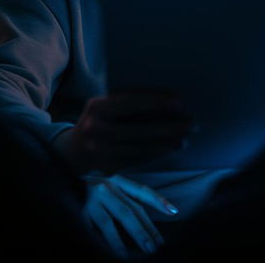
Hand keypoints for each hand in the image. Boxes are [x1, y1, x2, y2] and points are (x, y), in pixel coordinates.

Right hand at [54, 91, 192, 174]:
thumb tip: (166, 98)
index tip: (179, 101)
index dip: (156, 101)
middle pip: (139, 129)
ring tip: (185, 135)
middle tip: (191, 121)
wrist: (73, 149)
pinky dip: (158, 152)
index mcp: (97, 107)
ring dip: (167, 141)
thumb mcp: (104, 103)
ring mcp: (101, 151)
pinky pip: (139, 158)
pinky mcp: (108, 166)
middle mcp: (96, 130)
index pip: (130, 103)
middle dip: (168, 126)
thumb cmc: (98, 117)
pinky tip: (172, 146)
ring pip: (141, 147)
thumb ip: (127, 99)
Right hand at [83, 173, 177, 258]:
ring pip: (111, 224)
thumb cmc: (89, 190)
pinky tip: (115, 253)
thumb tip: (145, 222)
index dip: (158, 201)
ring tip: (139, 253)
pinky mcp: (78, 211)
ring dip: (125, 242)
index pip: (141, 192)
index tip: (174, 212)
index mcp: (116, 181)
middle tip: (155, 247)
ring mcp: (91, 200)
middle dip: (144, 230)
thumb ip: (124, 198)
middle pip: (130, 211)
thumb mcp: (108, 187)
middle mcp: (106, 187)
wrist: (59, 182)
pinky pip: (94, 231)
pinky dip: (106, 243)